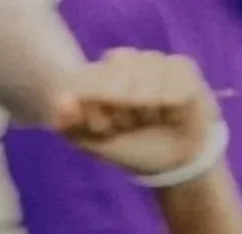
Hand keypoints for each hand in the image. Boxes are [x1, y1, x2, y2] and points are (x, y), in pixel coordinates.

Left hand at [53, 49, 217, 178]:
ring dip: (148, 111)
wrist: (172, 164)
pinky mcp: (182, 68)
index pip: (90, 80)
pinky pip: (173, 85)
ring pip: (146, 81)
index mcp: (100, 75)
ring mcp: (154, 61)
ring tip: (154, 121)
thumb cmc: (132, 148)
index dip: (97, 110)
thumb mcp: (96, 144)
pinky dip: (171, 107)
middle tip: (130, 126)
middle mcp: (126, 62)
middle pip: (117, 75)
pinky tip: (172, 115)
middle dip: (123, 111)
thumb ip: (71, 125)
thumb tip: (60, 101)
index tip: (105, 129)